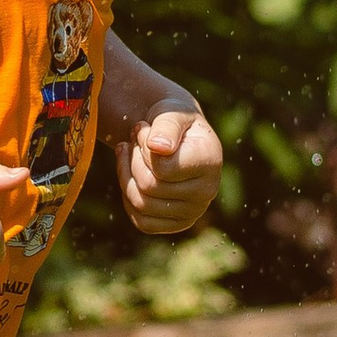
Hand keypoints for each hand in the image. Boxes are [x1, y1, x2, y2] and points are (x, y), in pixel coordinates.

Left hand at [116, 100, 222, 236]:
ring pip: (141, 204)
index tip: (141, 128)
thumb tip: (158, 148)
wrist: (173, 134)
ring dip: (126, 175)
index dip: (142, 146)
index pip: (161, 168)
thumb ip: (166, 126)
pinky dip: (129, 198)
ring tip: (128, 153)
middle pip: (149, 187)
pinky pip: (141, 222)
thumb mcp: (170, 112)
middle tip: (132, 140)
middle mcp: (207, 191)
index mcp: (210, 161)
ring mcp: (193, 211)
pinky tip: (131, 176)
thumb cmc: (172, 119)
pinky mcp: (177, 224)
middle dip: (132, 159)